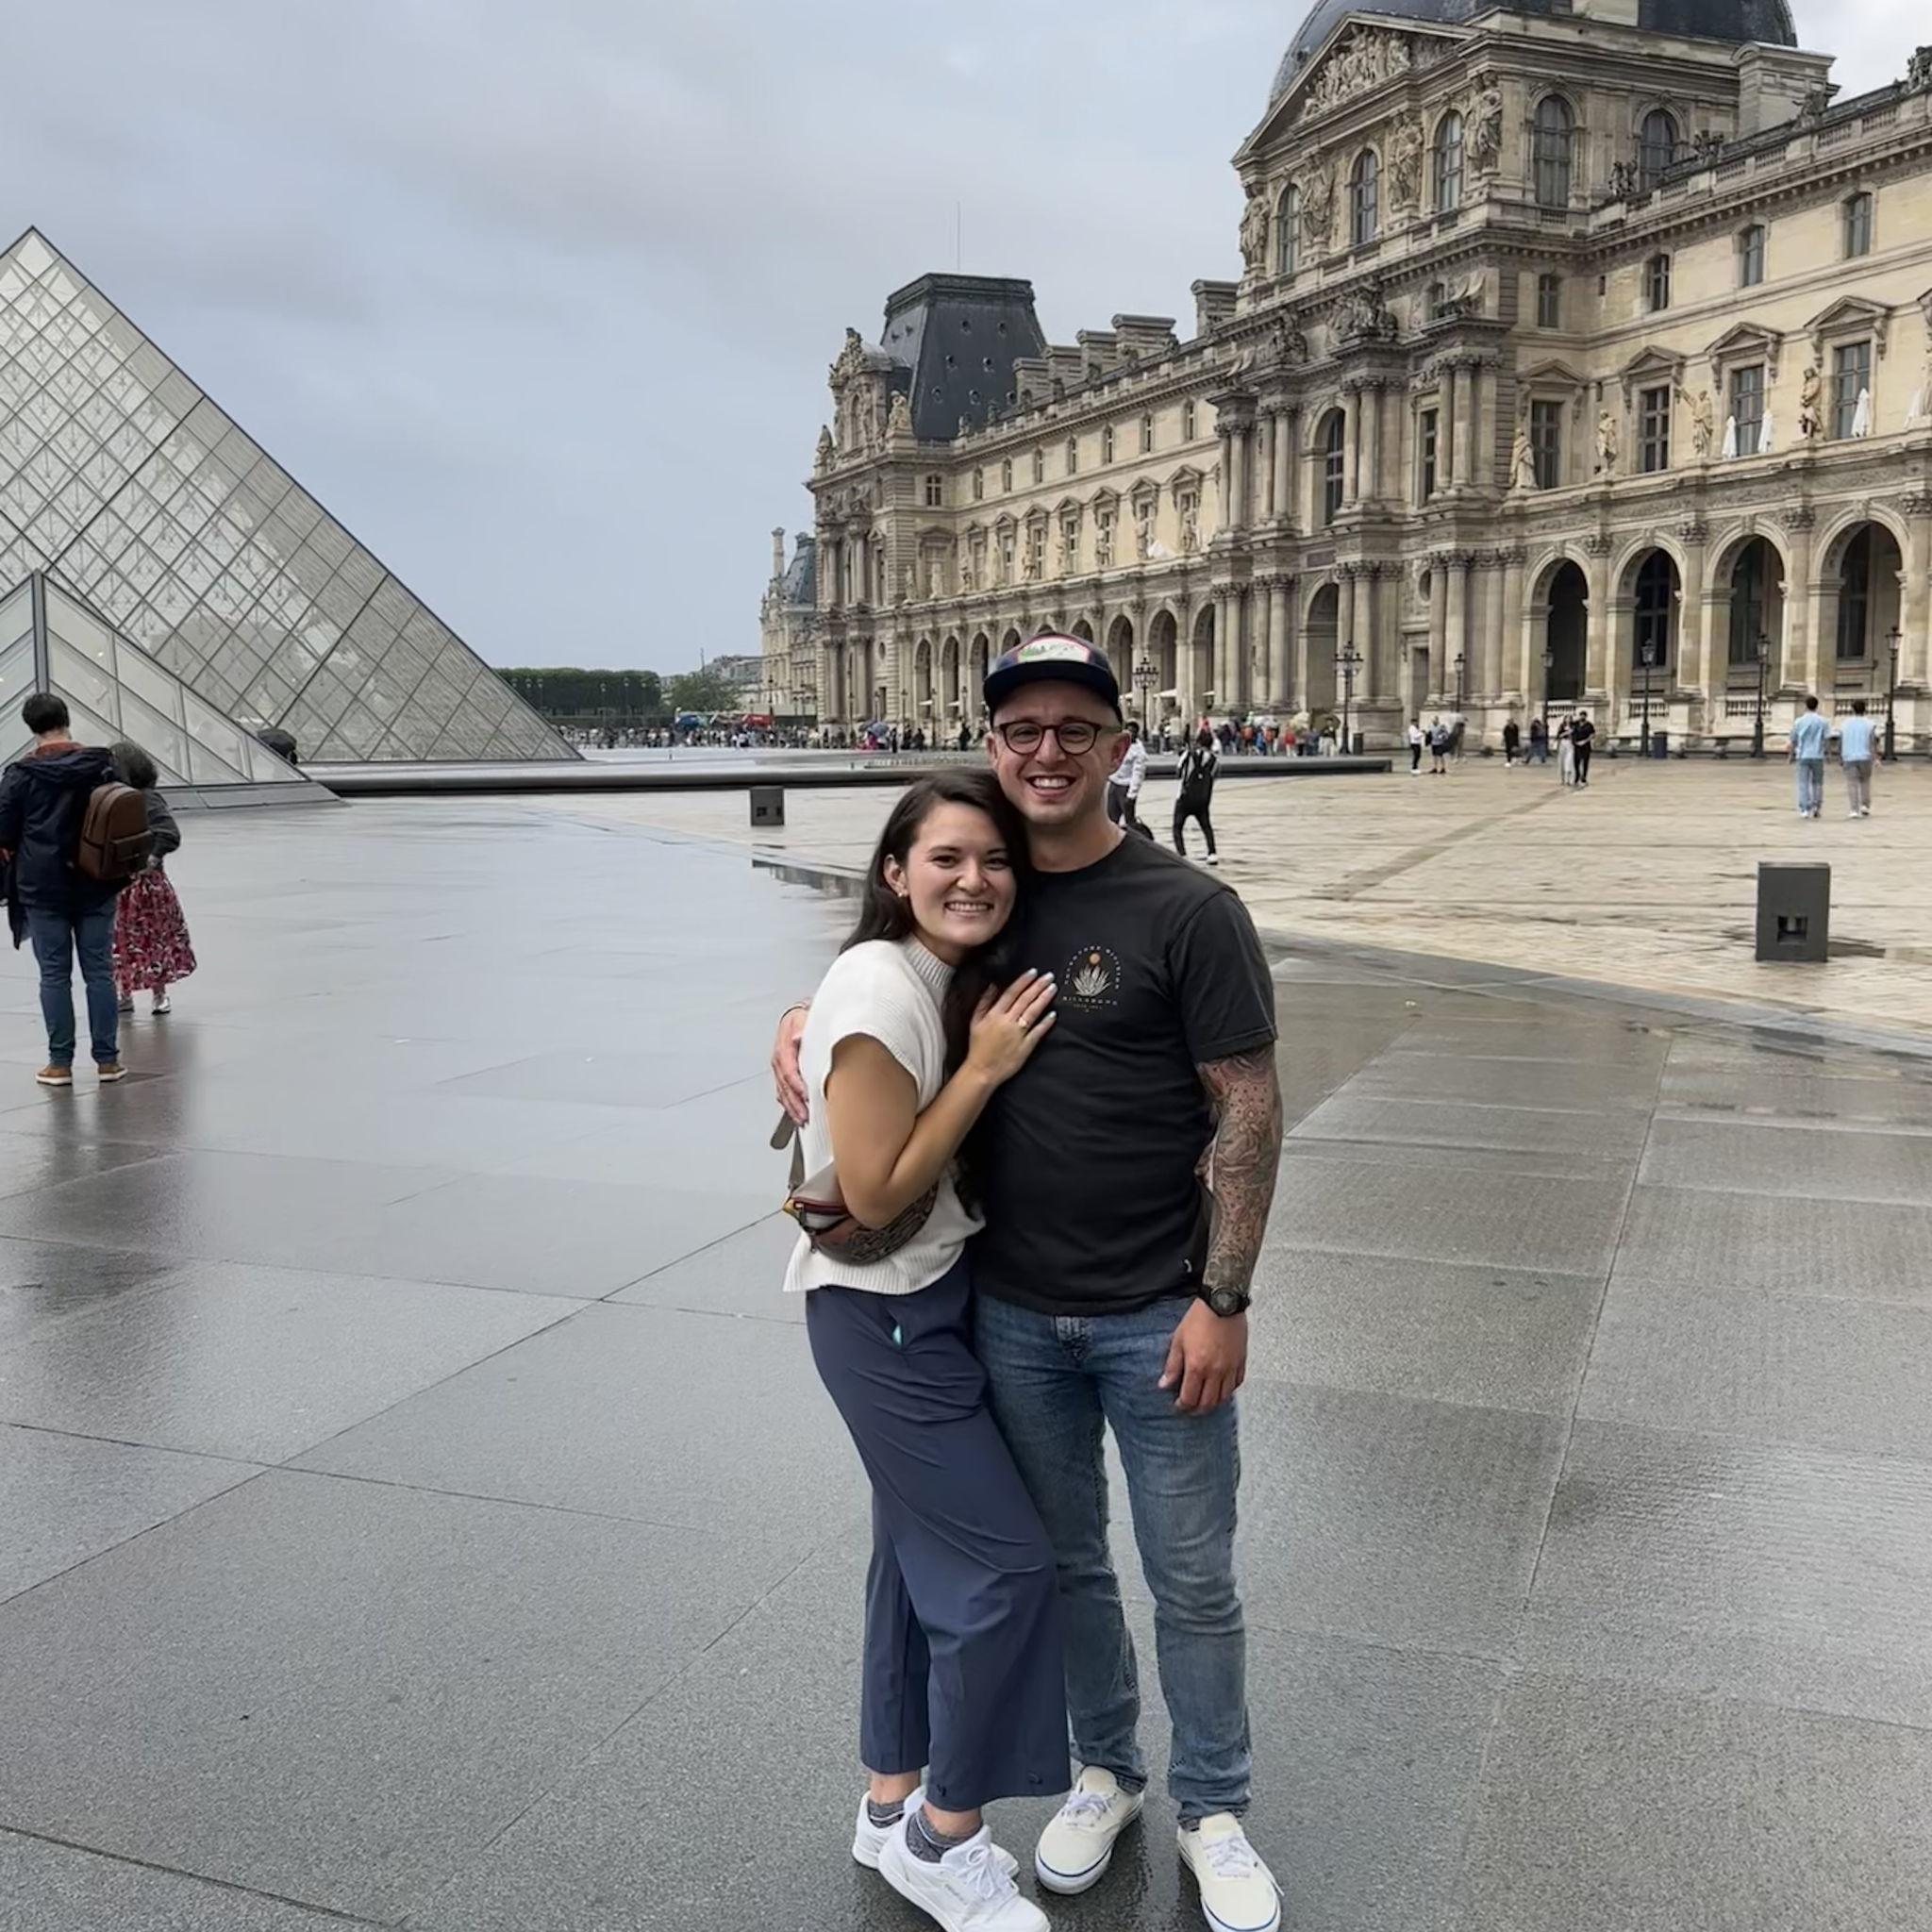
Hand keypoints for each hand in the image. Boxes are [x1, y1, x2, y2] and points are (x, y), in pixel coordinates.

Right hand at [772, 1005, 809, 1123]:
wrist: (797, 1019)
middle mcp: (779, 1060)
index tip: (806, 1096)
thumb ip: (802, 1028)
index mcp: (783, 1047)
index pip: (788, 1071)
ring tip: (802, 1119)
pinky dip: (789, 1104)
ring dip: (792, 1107)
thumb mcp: (803, 1019)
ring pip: (782, 1092)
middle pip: (784, 1086)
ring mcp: (779, 1068)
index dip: (797, 1085)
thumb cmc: (802, 1020)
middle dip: (794, 1102)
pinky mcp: (782, 1074)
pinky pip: (783, 1092)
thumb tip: (798, 1036)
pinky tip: (796, 1113)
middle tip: (805, 1115)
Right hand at [965, 970, 1057, 1085]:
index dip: (1023, 981)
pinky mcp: (1026, 1046)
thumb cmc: (978, 1046)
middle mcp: (1007, 1022)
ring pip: (1033, 1012)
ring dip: (1044, 999)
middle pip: (1025, 1000)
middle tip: (1049, 976)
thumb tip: (993, 985)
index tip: (1033, 972)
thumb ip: (984, 1002)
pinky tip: (1053, 1014)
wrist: (982, 1070)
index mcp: (995, 1015)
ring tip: (1053, 988)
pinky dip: (1046, 1022)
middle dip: (1038, 986)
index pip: (1011, 993)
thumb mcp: (975, 1021)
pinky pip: (1038, 1032)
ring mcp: (1018, 1034)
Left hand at [1158, 1301, 1247, 1412]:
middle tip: (1191, 1408)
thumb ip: (1172, 1365)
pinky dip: (1229, 1390)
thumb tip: (1164, 1384)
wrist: (1222, 1303)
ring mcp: (1230, 1368)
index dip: (1183, 1405)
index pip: (1190, 1398)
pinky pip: (1237, 1384)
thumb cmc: (1199, 1319)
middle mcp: (1215, 1372)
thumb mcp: (1178, 1340)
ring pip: (1224, 1397)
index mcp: (1197, 1367)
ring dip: (1214, 1402)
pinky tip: (1222, 1387)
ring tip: (1206, 1400)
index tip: (1179, 1405)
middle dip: (1198, 1409)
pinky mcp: (1241, 1362)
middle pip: (1208, 1402)